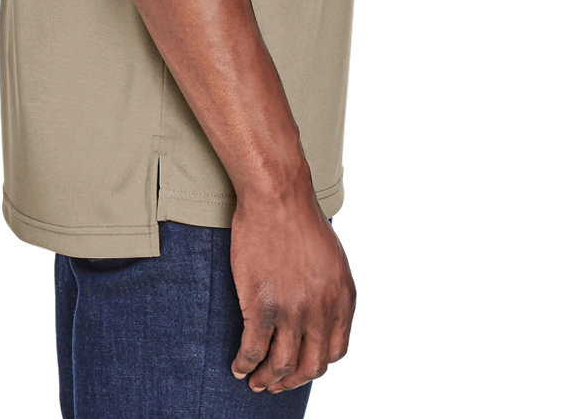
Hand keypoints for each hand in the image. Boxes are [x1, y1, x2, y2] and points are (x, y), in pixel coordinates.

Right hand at [229, 187, 355, 393]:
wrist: (278, 196)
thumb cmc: (300, 218)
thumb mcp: (332, 258)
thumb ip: (329, 291)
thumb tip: (318, 316)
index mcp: (342, 299)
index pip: (335, 351)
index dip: (316, 364)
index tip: (301, 365)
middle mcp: (322, 310)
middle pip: (310, 366)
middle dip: (292, 380)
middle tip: (276, 384)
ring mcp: (292, 311)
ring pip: (281, 365)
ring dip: (267, 379)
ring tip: (256, 382)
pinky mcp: (262, 306)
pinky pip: (253, 350)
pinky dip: (245, 364)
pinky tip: (238, 367)